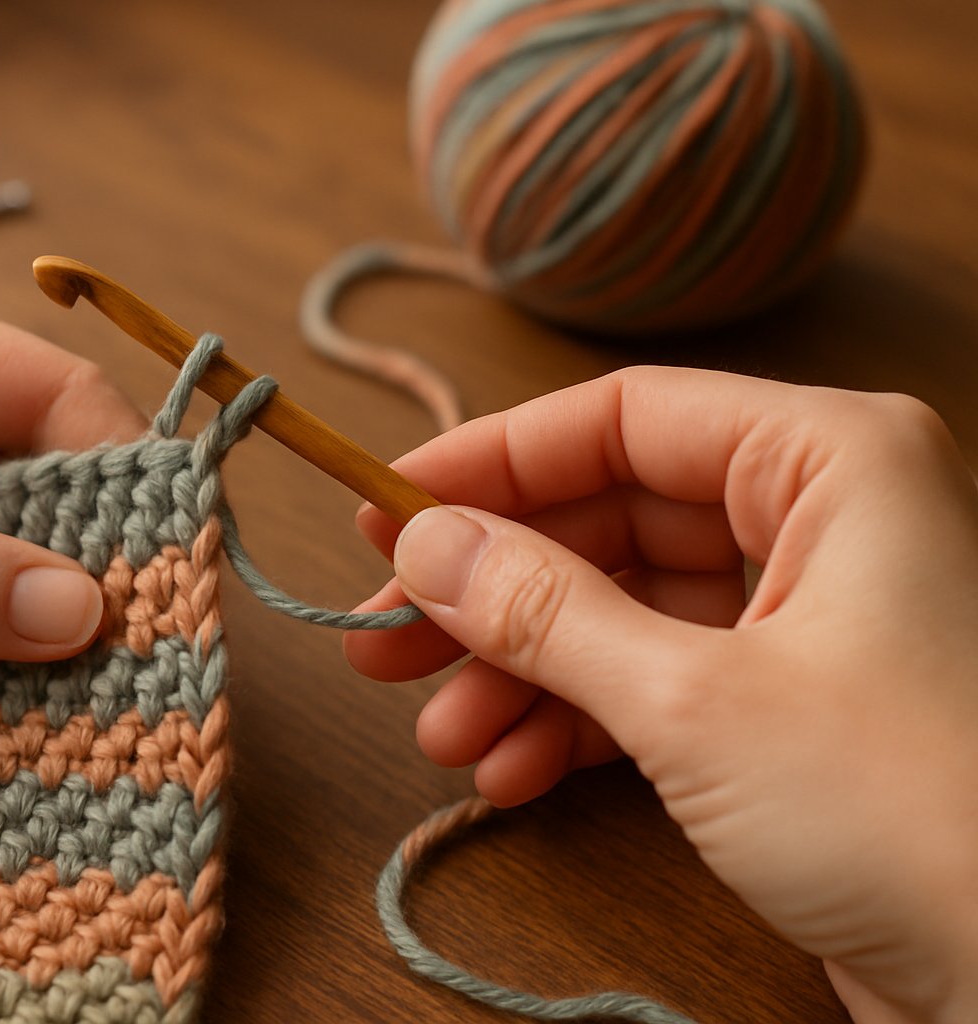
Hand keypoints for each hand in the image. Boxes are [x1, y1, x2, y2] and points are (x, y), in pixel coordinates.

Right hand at [345, 367, 977, 1023]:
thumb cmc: (914, 814)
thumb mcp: (694, 701)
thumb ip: (544, 610)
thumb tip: (422, 544)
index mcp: (831, 461)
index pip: (620, 418)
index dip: (487, 464)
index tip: (384, 515)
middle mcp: (822, 521)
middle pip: (606, 522)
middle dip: (490, 596)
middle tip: (380, 642)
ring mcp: (809, 619)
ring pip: (621, 611)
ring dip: (520, 674)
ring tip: (438, 737)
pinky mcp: (794, 709)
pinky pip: (656, 684)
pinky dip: (578, 726)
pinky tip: (511, 774)